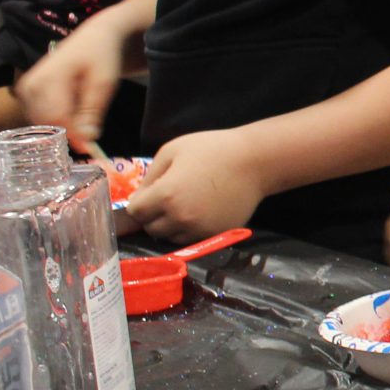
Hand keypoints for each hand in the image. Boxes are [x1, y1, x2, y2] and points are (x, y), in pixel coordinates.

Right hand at [16, 13, 134, 152]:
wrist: (92, 39)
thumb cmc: (101, 58)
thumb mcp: (104, 84)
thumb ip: (92, 112)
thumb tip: (86, 142)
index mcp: (48, 78)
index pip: (56, 118)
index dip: (73, 136)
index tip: (91, 148)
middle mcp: (30, 85)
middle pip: (46, 123)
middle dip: (69, 132)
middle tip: (90, 132)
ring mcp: (25, 89)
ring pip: (41, 124)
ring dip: (62, 127)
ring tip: (83, 114)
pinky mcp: (25, 93)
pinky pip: (39, 117)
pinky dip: (56, 121)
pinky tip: (72, 110)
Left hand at [125, 128, 268, 239]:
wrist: (254, 161)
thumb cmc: (212, 149)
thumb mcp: (172, 151)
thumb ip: (149, 176)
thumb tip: (138, 198)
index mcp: (165, 196)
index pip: (135, 212)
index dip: (139, 203)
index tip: (148, 195)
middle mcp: (179, 218)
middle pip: (151, 228)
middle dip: (152, 216)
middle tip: (165, 201)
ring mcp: (199, 229)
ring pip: (170, 237)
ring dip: (170, 226)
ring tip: (183, 207)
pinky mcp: (215, 234)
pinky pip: (191, 239)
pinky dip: (189, 230)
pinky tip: (199, 212)